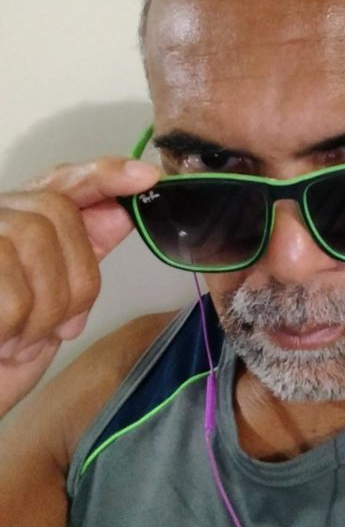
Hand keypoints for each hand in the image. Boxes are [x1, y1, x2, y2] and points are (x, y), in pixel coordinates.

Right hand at [0, 157, 161, 416]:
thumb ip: (82, 255)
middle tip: (66, 327)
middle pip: (57, 214)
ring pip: (32, 242)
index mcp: (19, 220)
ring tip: (24, 341)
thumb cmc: (3, 352)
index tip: (148, 177)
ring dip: (44, 310)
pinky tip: (2, 344)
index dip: (107, 174)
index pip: (66, 180)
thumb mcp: (53, 303)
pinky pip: (8, 290)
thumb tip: (123, 213)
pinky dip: (13, 328)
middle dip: (77, 278)